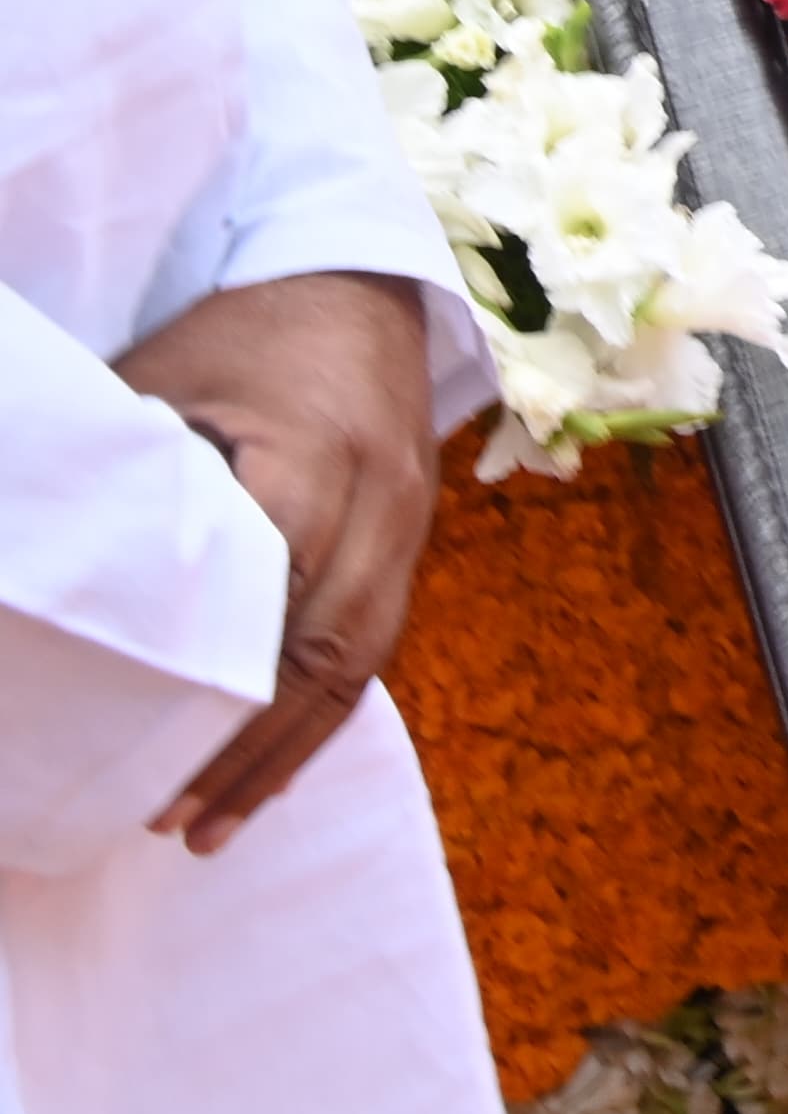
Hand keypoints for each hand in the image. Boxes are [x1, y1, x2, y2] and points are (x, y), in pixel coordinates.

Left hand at [112, 271, 441, 850]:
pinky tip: (270, 774)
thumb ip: (128, 481)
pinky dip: (319, 719)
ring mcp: (409, 524)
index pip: (271, 585)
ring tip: (212, 825)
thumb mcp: (162, 388)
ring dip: (285, 752)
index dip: (217, 676)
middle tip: (169, 817)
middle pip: (325, 644)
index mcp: (314, 452)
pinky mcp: (415, 542)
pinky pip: (375, 648)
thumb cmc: (236, 336)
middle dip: (249, 744)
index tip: (147, 746)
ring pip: (359, 661)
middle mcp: (381, 497)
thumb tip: (46, 580)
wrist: (358, 288)